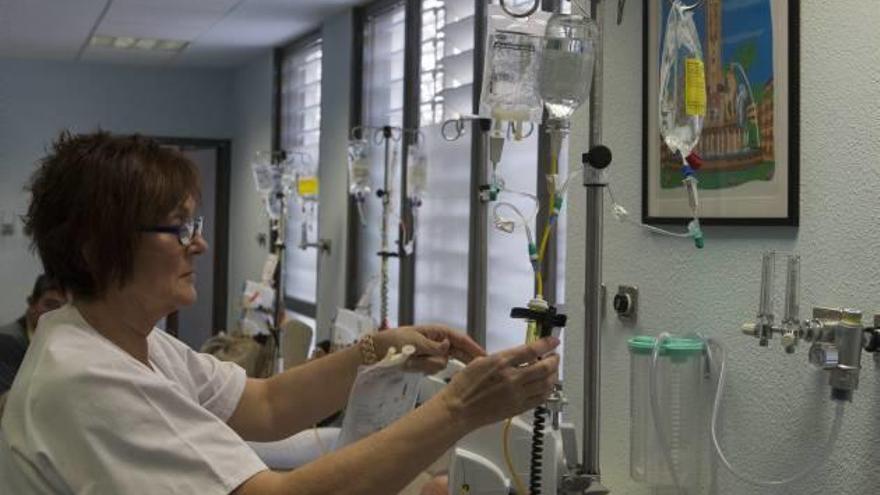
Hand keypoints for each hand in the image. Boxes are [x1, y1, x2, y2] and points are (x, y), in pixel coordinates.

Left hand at [372, 325, 484, 373]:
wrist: (376, 351)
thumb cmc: (395, 340)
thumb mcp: (414, 342)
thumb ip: (433, 346)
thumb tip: (448, 346)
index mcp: (437, 331)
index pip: (460, 339)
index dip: (474, 348)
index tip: (486, 357)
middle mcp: (438, 342)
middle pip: (459, 352)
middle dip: (463, 360)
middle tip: (476, 371)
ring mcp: (433, 353)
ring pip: (442, 364)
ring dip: (427, 365)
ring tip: (411, 361)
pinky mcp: (426, 363)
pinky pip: (432, 369)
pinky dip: (422, 369)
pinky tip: (411, 365)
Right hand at [435, 337, 559, 429]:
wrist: (458, 409)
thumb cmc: (463, 387)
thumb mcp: (480, 362)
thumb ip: (501, 358)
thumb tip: (517, 356)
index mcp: (501, 363)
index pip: (531, 350)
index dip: (547, 344)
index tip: (553, 342)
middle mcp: (511, 378)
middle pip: (544, 368)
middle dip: (554, 360)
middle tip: (554, 357)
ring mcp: (516, 394)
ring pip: (546, 384)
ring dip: (553, 375)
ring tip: (553, 371)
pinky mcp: (517, 408)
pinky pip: (540, 399)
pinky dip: (547, 391)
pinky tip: (547, 387)